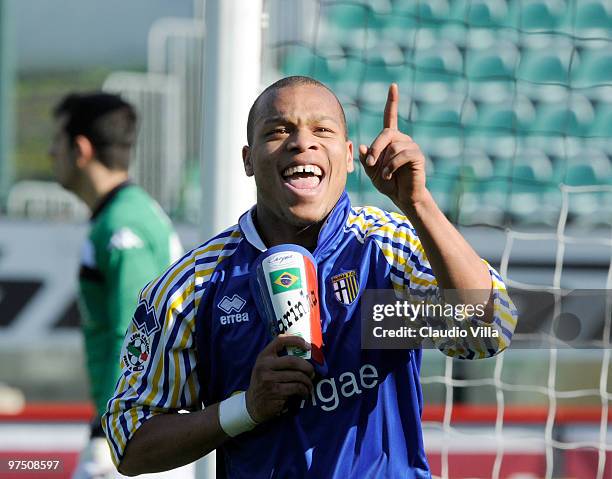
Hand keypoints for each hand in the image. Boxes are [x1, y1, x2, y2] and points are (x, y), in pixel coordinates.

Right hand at [245, 334, 314, 422]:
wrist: (253, 404)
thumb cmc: (265, 383)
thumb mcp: (266, 368)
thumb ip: (279, 359)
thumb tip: (305, 353)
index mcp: (264, 356)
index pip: (280, 340)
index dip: (296, 340)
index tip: (308, 346)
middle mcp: (265, 366)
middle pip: (293, 361)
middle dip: (308, 367)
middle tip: (312, 373)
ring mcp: (269, 379)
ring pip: (298, 376)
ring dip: (308, 382)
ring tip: (309, 386)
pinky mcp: (275, 392)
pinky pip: (296, 388)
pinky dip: (304, 391)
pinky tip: (304, 394)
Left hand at [358, 83, 428, 211]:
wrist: (403, 197)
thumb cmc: (388, 183)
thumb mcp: (372, 172)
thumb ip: (367, 159)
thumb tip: (363, 146)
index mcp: (391, 140)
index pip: (391, 116)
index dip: (392, 101)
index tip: (393, 86)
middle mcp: (402, 139)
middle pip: (386, 134)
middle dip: (376, 148)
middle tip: (371, 163)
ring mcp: (411, 147)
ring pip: (394, 146)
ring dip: (384, 162)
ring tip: (385, 174)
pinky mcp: (418, 157)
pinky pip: (403, 155)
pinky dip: (392, 166)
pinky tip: (390, 174)